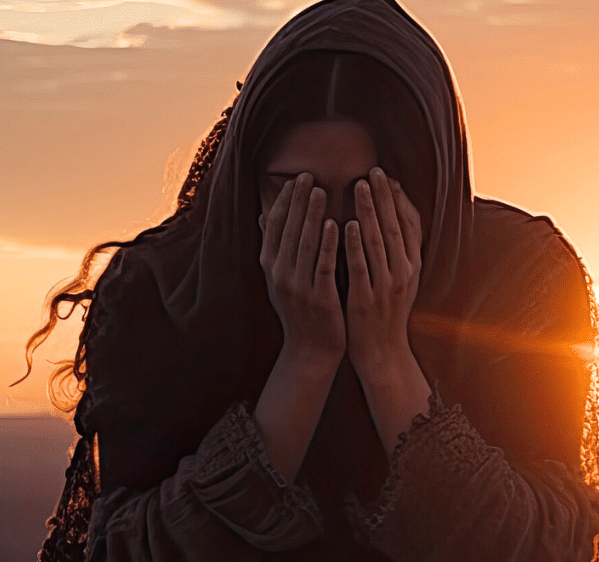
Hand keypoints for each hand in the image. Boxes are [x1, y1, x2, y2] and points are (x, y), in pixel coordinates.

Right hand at [259, 173, 344, 365]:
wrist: (311, 350)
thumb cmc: (300, 309)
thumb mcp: (280, 278)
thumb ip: (274, 246)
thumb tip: (263, 214)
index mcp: (270, 267)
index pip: (275, 226)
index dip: (284, 201)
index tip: (295, 179)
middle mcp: (279, 275)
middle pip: (288, 230)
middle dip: (298, 201)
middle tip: (309, 175)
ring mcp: (298, 287)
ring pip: (304, 244)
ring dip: (312, 215)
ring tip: (322, 191)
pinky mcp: (318, 298)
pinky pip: (322, 265)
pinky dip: (328, 244)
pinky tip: (335, 224)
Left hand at [344, 167, 421, 373]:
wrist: (382, 353)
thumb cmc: (385, 313)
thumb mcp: (399, 280)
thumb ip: (395, 251)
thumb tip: (387, 218)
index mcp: (412, 266)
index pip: (409, 224)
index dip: (398, 199)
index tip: (387, 176)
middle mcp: (403, 273)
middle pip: (394, 226)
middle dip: (384, 197)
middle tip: (373, 170)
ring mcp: (386, 286)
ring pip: (379, 242)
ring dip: (370, 211)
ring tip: (360, 186)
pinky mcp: (366, 299)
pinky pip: (361, 266)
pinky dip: (355, 244)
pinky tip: (347, 224)